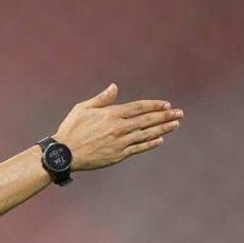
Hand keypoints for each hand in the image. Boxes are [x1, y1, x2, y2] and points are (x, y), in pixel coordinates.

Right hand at [54, 83, 183, 170]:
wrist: (64, 154)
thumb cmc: (71, 129)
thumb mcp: (82, 109)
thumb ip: (101, 99)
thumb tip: (114, 87)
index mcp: (111, 114)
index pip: (139, 107)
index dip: (154, 105)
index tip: (166, 104)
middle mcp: (119, 128)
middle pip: (147, 120)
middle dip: (165, 116)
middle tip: (180, 113)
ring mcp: (119, 143)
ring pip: (146, 134)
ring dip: (162, 129)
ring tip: (175, 125)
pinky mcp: (117, 155)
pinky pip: (137, 149)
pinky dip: (149, 144)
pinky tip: (160, 140)